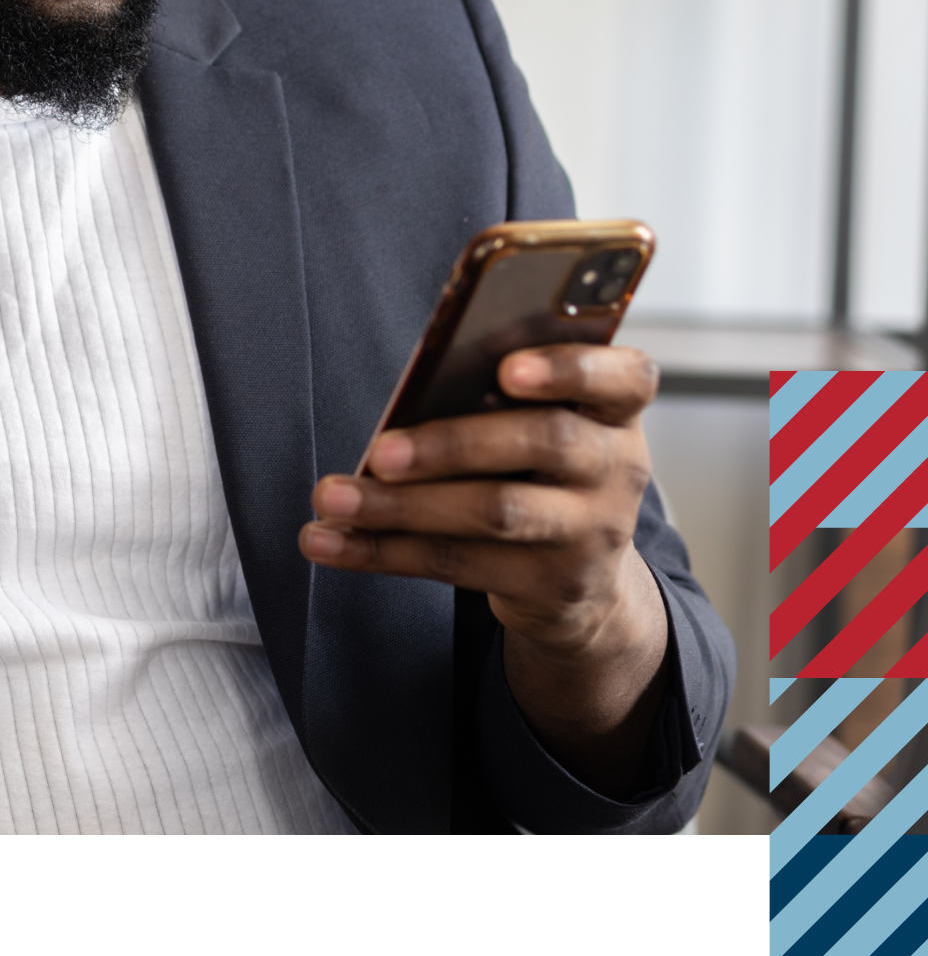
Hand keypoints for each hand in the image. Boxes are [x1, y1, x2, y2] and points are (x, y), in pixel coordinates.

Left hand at [299, 345, 669, 796]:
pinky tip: (331, 541)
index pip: (626, 377)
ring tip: (333, 497)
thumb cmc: (537, 467)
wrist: (580, 580)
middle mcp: (617, 468)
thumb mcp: (540, 422)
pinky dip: (382, 551)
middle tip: (381, 451)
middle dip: (453, 444)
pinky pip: (457, 565)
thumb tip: (412, 388)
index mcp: (614, 409)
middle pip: (544, 443)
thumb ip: (498, 396)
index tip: (509, 368)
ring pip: (494, 512)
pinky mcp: (553, 586)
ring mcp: (592, 533)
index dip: (570, 369)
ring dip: (401, 506)